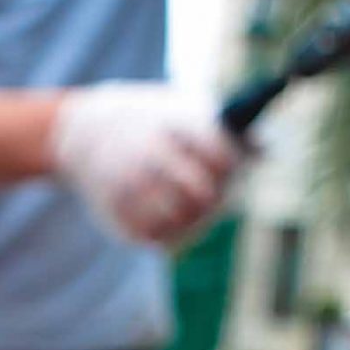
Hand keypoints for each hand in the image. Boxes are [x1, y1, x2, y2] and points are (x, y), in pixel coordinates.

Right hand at [51, 82, 240, 245]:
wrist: (80, 133)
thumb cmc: (148, 120)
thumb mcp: (183, 108)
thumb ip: (226, 131)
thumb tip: (269, 153)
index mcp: (168, 123)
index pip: (221, 156)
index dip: (233, 166)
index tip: (231, 168)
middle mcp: (146, 155)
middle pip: (204, 193)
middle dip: (218, 196)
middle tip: (216, 193)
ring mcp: (127, 189)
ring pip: (183, 221)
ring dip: (197, 218)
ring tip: (194, 206)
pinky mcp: (115, 217)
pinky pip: (158, 240)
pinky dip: (172, 233)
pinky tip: (172, 218)